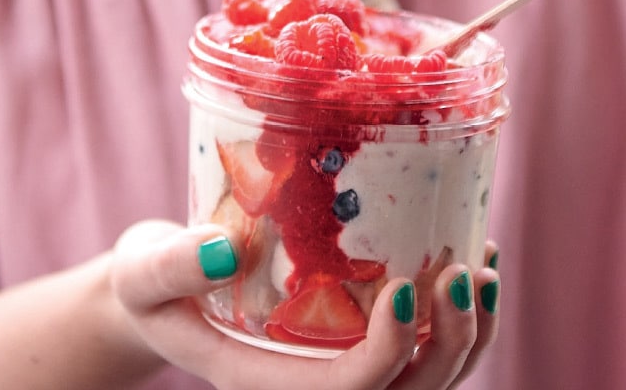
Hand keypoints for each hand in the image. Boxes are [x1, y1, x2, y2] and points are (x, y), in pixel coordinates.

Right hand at [110, 220, 499, 389]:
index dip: (388, 353)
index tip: (402, 286)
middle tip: (463, 272)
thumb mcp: (143, 274)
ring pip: (427, 384)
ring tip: (482, 269)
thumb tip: (221, 249)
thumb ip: (171, 266)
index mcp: (266, 384)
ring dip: (468, 337)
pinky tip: (475, 265)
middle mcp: (313, 388)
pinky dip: (461, 323)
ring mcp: (340, 371)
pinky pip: (425, 354)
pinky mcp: (355, 346)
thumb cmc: (152, 287)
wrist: (164, 296)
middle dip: (450, 346)